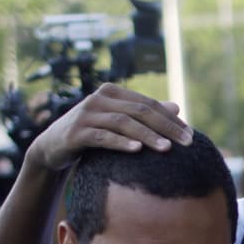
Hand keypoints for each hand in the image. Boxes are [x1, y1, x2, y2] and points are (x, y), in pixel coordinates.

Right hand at [24, 84, 192, 171]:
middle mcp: (99, 99)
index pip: (148, 104)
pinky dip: (121, 143)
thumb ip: (144, 114)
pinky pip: (103, 137)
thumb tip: (176, 106)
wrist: (52, 147)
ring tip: (167, 149)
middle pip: (139, 111)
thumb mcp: (118, 122)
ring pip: (123, 123)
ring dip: (147, 136)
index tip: (190, 136)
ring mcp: (86, 114)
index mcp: (113, 92)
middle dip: (166, 127)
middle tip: (186, 143)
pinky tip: (137, 150)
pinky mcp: (76, 133)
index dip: (171, 119)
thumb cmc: (90, 134)